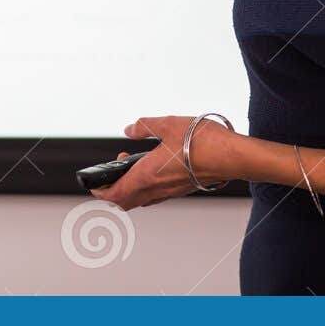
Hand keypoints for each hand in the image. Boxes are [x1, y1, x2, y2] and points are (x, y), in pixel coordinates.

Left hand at [89, 115, 246, 210]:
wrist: (232, 156)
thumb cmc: (201, 142)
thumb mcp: (166, 124)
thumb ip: (144, 127)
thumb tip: (130, 129)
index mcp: (145, 176)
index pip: (114, 195)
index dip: (99, 191)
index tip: (92, 183)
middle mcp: (156, 189)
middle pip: (125, 201)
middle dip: (113, 189)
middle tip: (111, 170)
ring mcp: (170, 192)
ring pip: (141, 198)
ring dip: (129, 186)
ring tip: (131, 163)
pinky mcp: (182, 189)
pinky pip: (156, 194)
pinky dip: (145, 184)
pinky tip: (153, 164)